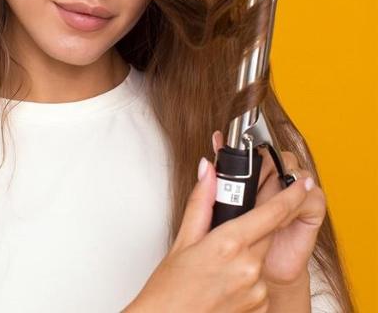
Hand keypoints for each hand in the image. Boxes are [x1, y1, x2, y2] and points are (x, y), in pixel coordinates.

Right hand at [124, 143, 314, 312]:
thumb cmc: (170, 288)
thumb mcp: (183, 239)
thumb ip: (201, 202)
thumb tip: (208, 171)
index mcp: (229, 244)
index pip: (271, 213)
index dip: (291, 195)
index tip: (302, 183)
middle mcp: (249, 268)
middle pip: (266, 234)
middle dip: (254, 228)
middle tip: (228, 236)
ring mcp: (257, 290)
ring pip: (261, 258)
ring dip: (247, 255)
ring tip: (217, 268)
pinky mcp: (260, 308)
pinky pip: (259, 283)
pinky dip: (246, 278)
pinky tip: (224, 284)